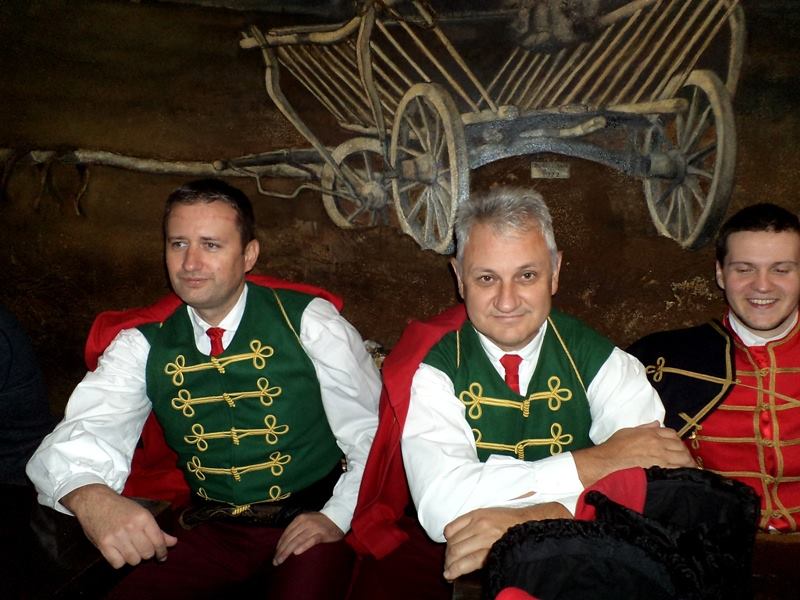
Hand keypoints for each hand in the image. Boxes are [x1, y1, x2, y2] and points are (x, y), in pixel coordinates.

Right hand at [61, 483, 177, 568]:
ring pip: (133, 560)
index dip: (162, 552)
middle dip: (147, 554)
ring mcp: (116, 536)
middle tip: (143, 550)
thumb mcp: (142, 514)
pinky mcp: (103, 544)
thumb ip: (158, 530)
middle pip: (147, 553)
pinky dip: (120, 561)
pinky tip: (119, 553)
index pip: (158, 542)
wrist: (94, 501)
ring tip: (131, 550)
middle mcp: (131, 527)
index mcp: (143, 518)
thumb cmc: (120, 507)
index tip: (162, 556)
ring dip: (134, 558)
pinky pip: (118, 564)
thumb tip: (173, 542)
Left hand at [273, 511, 343, 565]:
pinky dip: (303, 546)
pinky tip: (296, 553)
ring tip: (281, 560)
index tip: (275, 554)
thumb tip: (284, 543)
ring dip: (288, 551)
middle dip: (281, 550)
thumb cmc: (320, 522)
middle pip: (290, 538)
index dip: (280, 544)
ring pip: (298, 540)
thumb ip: (297, 529)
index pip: (286, 533)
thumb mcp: (306, 521)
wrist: (338, 516)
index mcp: (300, 519)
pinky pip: (311, 541)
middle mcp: (305, 522)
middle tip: (275, 561)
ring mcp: (314, 527)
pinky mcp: (322, 534)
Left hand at [442, 502, 570, 580]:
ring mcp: (485, 538)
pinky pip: (468, 562)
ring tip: (449, 572)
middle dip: (448, 556)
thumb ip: (472, 523)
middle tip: (449, 564)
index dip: (446, 543)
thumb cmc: (512, 522)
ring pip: (457, 552)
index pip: (450, 529)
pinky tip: (450, 574)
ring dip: (450, 564)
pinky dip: (455, 570)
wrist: (533, 525)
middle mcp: (479, 525)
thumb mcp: (490, 514)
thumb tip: (455, 537)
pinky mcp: (492, 551)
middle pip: (453, 543)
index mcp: (477, 514)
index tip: (448, 550)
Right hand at [574, 421, 695, 485]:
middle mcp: (658, 444)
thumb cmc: (615, 445)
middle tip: (686, 459)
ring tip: (690, 467)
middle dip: (685, 452)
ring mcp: (660, 457)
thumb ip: (645, 428)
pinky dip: (682, 471)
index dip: (676, 440)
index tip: (677, 446)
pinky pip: (677, 469)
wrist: (608, 460)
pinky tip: (684, 475)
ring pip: (682, 458)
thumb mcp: (629, 431)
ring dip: (687, 462)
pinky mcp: (659, 469)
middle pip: (680, 446)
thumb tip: (657, 424)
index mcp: (651, 433)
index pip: (672, 434)